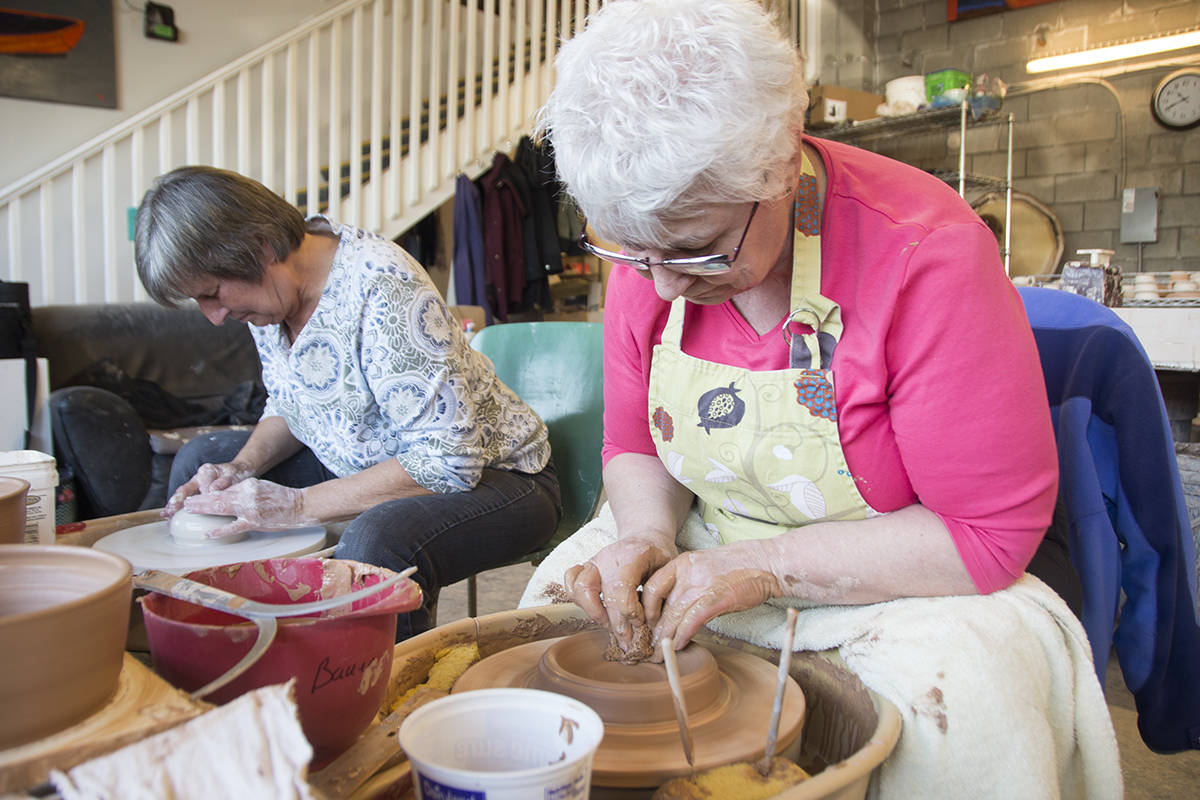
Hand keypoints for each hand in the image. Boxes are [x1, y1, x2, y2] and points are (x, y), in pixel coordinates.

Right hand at [164, 461, 254, 514]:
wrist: (238, 471)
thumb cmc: (235, 474)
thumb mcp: (233, 475)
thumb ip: (224, 482)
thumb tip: (212, 490)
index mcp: (208, 471)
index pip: (204, 485)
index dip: (204, 494)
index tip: (200, 503)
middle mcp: (198, 476)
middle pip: (186, 489)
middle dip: (177, 500)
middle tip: (170, 511)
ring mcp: (195, 483)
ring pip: (182, 494)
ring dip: (173, 504)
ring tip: (166, 514)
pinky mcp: (194, 490)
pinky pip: (183, 498)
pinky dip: (175, 506)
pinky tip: (167, 515)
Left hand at [181, 478, 318, 538]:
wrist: (301, 506)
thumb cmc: (282, 498)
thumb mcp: (261, 487)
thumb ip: (244, 491)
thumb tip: (227, 497)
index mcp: (248, 484)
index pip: (223, 488)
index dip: (207, 492)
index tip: (195, 495)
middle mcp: (247, 494)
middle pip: (217, 496)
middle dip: (199, 500)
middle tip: (185, 503)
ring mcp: (249, 508)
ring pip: (221, 508)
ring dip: (203, 509)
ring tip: (189, 511)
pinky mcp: (254, 522)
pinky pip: (232, 527)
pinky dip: (218, 531)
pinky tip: (207, 534)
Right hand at [564, 535, 676, 649]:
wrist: (646, 537)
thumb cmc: (659, 557)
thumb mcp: (670, 570)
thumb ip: (661, 594)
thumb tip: (653, 626)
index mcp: (634, 555)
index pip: (622, 587)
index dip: (630, 612)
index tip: (641, 624)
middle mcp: (610, 557)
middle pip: (605, 595)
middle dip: (617, 624)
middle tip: (630, 642)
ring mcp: (595, 561)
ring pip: (580, 588)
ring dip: (594, 613)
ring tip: (610, 627)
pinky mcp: (586, 567)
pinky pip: (570, 581)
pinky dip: (577, 599)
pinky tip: (596, 612)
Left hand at [643, 541, 781, 653]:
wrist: (764, 562)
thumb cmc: (735, 568)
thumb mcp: (703, 569)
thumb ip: (685, 586)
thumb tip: (671, 612)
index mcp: (682, 563)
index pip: (652, 587)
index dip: (645, 609)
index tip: (645, 626)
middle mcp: (688, 572)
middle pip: (661, 604)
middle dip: (653, 629)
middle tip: (648, 647)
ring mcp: (703, 584)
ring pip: (674, 614)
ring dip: (665, 638)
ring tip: (660, 654)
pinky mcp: (718, 597)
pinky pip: (693, 619)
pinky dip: (684, 635)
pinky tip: (679, 645)